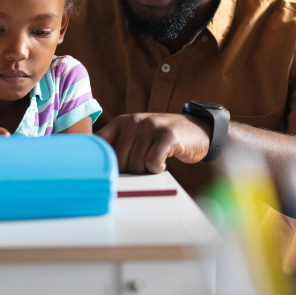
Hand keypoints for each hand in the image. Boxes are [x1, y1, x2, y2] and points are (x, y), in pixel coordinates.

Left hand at [97, 112, 211, 173]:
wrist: (198, 129)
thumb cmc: (161, 139)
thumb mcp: (136, 136)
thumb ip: (118, 146)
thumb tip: (97, 169)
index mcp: (121, 122)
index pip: (99, 143)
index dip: (101, 161)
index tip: (103, 173)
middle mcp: (133, 121)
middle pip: (119, 161)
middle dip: (130, 171)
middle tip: (143, 165)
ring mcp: (151, 126)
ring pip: (136, 165)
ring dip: (146, 170)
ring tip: (155, 160)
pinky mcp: (167, 136)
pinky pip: (152, 163)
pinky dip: (158, 168)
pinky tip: (164, 162)